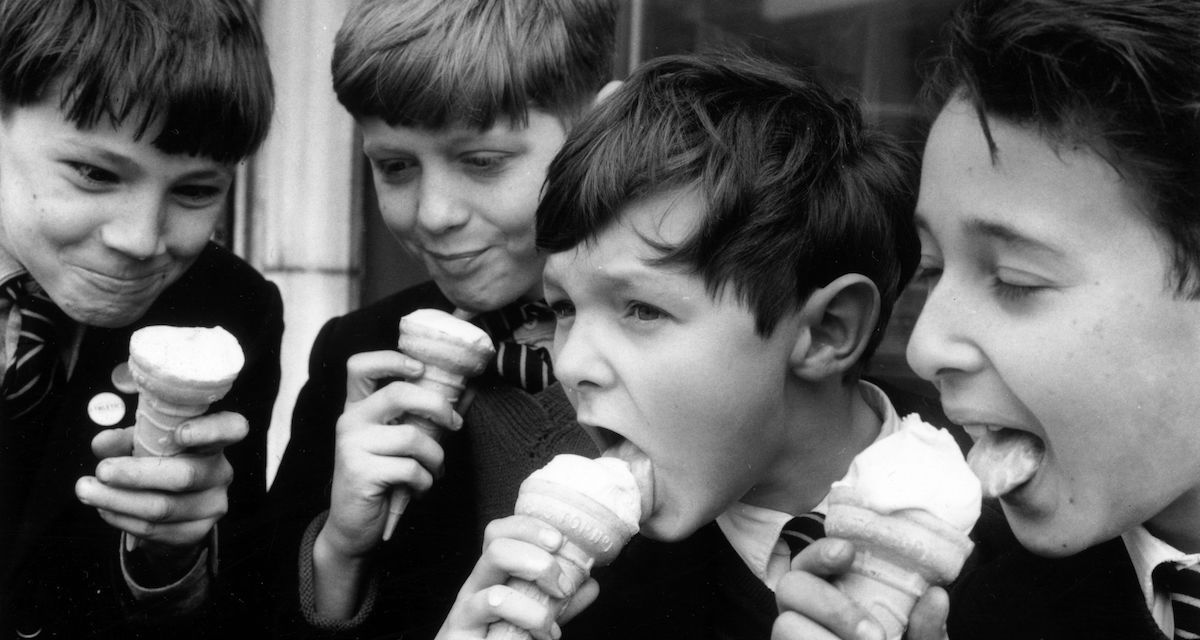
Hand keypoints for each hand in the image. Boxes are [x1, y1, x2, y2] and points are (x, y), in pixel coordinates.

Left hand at [75, 411, 247, 568]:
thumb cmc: (161, 463)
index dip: (210, 431)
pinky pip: (154, 530)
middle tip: (101, 471)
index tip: (180, 433)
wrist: (177, 513)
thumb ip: (126, 440)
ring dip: (117, 500)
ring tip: (86, 490)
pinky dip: (122, 518)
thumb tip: (102, 443)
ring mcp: (213, 505)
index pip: (232, 429)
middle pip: (185, 476)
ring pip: (163, 507)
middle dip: (137, 474)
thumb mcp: (146, 445)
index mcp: (214, 441)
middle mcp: (221, 472)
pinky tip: (104, 509)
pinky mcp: (197, 532)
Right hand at [320, 350, 461, 559]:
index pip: (360, 365)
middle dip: (438, 406)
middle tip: (455, 423)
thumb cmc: (384, 477)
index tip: (421, 368)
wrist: (354, 526)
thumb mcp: (401, 441)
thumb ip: (425, 415)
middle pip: (399, 393)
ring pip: (413, 436)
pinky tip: (418, 488)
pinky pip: (411, 468)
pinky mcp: (360, 472)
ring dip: (435, 457)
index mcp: (357, 407)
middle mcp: (350, 421)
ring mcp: (351, 446)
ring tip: (433, 470)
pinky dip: (425, 481)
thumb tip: (469, 388)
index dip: (391, 359)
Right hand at [437, 515, 599, 639]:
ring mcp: (467, 600)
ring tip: (556, 609)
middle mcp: (478, 582)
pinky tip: (545, 634)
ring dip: (536, 578)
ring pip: (495, 558)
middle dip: (538, 552)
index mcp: (494, 575)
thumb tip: (591, 584)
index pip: (502, 531)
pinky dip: (529, 614)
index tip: (560, 541)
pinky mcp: (461, 622)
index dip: (530, 526)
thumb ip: (562, 603)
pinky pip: (493, 600)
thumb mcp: (539, 619)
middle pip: (498, 539)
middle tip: (564, 584)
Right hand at [772, 538, 948, 639]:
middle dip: (830, 605)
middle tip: (874, 635)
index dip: (822, 551)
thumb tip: (937, 596)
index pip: (812, 560)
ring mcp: (791, 635)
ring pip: (783, 625)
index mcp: (831, 592)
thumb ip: (926, 628)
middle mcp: (803, 612)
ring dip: (825, 638)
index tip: (847, 552)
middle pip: (790, 586)